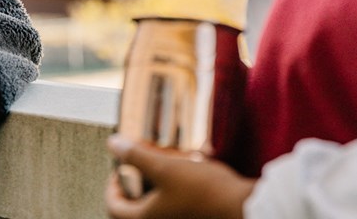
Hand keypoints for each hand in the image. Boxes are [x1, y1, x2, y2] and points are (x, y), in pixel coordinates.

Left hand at [105, 136, 254, 218]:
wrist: (244, 207)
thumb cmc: (205, 192)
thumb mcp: (165, 167)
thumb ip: (136, 156)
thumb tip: (114, 144)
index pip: (114, 206)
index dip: (112, 184)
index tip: (120, 167)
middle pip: (135, 204)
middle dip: (138, 179)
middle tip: (144, 162)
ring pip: (156, 202)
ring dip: (158, 181)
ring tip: (167, 161)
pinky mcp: (193, 216)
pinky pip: (174, 203)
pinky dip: (175, 186)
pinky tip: (189, 168)